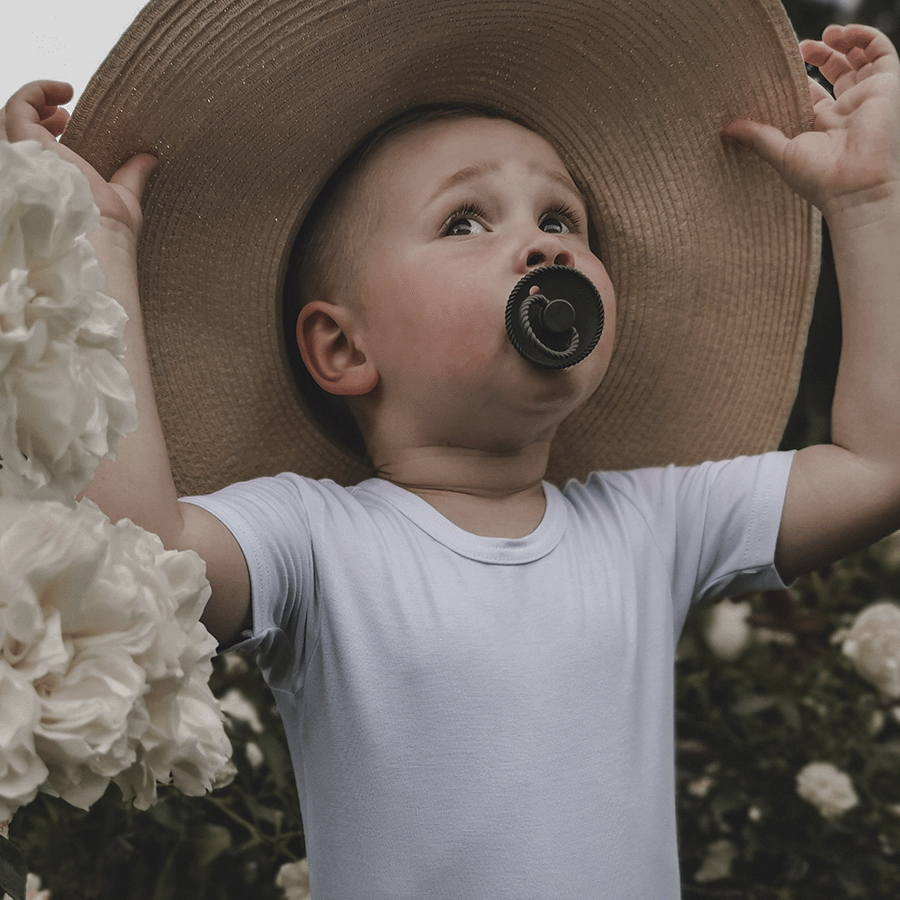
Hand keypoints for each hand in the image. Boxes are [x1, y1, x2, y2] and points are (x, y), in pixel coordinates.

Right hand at [2, 80, 156, 246]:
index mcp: (52, 183)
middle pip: (20, 134)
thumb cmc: (110, 229)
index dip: (47, 130)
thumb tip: (150, 159)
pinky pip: (18, 107)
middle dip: (39, 115)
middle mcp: (35, 172)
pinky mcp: (26, 145)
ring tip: (64, 95)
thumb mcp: (124, 197)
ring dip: (35, 101)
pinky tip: (64, 90)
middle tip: (65, 113)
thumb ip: (132, 176)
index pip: (36, 152)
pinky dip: (37, 91)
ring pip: (11, 119)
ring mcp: (28, 159)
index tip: (71, 121)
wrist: (100, 237)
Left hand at [722, 25, 899, 219]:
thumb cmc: (819, 180)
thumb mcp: (781, 154)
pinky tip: (845, 32)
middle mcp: (844, 111)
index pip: (811, 93)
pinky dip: (866, 37)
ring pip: (859, 60)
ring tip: (825, 34)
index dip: (798, 77)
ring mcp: (865, 98)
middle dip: (821, 55)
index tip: (778, 68)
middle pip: (835, 73)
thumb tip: (725, 128)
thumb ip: (756, 137)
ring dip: (844, 42)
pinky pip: (881, 53)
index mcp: (821, 126)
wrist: (853, 188)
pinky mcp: (885, 87)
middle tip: (801, 47)